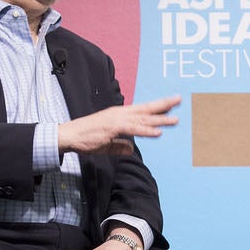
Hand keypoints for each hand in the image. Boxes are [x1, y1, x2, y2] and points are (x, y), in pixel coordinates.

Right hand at [58, 95, 180, 154]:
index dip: (157, 107)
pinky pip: (133, 130)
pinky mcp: (113, 128)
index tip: (171, 105)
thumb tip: (130, 149)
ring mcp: (117, 120)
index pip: (142, 110)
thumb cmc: (86, 138)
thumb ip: (120, 146)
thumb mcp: (107, 144)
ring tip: (174, 120)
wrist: (69, 135)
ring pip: (143, 119)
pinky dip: (146, 130)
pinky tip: (157, 132)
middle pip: (146, 109)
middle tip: (179, 100)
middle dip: (164, 105)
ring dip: (160, 119)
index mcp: (119, 115)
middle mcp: (120, 114)